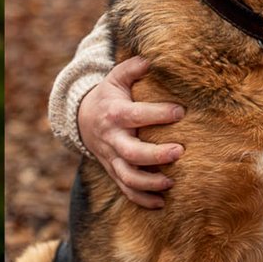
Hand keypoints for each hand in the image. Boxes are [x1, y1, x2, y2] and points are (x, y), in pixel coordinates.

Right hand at [76, 55, 185, 208]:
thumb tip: (152, 58)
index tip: (181, 111)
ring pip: (126, 176)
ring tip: (171, 183)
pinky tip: (161, 203)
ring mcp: (111, 157)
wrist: (81, 119)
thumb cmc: (109, 95)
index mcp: (115, 114)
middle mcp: (112, 139)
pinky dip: (141, 199)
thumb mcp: (117, 78)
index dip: (157, 114)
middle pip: (130, 152)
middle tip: (180, 152)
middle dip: (154, 155)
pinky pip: (124, 189)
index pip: (135, 115)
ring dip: (148, 183)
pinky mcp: (113, 170)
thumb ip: (133, 68)